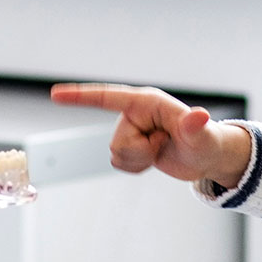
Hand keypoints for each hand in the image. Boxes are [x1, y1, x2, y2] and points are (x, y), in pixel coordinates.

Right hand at [49, 83, 250, 186]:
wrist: (207, 157)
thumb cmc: (207, 142)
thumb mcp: (203, 137)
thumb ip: (196, 126)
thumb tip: (199, 116)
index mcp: (147, 102)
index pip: (107, 97)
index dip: (80, 96)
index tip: (54, 94)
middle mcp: (135, 113)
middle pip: (117, 141)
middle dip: (141, 152)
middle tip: (166, 144)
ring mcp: (131, 128)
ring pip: (116, 154)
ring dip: (140, 161)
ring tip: (162, 150)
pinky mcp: (130, 144)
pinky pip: (119, 163)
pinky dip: (136, 167)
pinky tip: (154, 159)